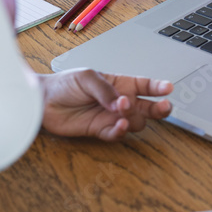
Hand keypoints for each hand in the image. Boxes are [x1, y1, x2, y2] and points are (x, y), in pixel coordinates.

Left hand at [39, 69, 172, 140]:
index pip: (145, 86)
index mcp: (120, 84)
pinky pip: (117, 134)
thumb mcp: (87, 77)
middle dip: (160, 108)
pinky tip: (119, 124)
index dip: (158, 87)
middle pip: (148, 108)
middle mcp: (120, 102)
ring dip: (133, 117)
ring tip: (122, 110)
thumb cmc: (65, 84)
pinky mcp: (100, 131)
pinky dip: (120, 131)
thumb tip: (121, 103)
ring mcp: (111, 117)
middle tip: (164, 108)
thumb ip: (106, 90)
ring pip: (135, 122)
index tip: (168, 88)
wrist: (43, 101)